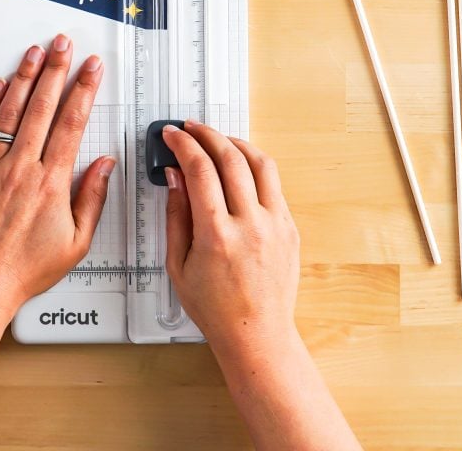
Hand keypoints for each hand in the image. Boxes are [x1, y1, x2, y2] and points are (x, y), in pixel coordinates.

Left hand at [0, 34, 111, 319]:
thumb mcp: (76, 242)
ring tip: (34, 52)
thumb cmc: (25, 269)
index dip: (85, 89)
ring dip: (25, 78)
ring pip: (10, 110)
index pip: (73, 122)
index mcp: (51, 182)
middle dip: (57, 69)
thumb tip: (104, 164)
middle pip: (43, 106)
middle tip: (64, 44)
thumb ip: (92, 198)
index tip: (92, 68)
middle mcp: (21, 167)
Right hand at [162, 120, 300, 355]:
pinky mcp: (290, 228)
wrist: (256, 334)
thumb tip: (175, 176)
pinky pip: (273, 184)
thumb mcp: (178, 264)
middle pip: (230, 158)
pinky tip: (239, 166)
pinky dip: (254, 166)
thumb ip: (176, 215)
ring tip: (218, 139)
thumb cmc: (214, 308)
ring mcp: (275, 224)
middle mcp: (250, 225)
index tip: (172, 135)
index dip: (183, 144)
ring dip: (236, 143)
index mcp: (217, 235)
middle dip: (206, 134)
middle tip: (191, 128)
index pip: (200, 170)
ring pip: (260, 163)